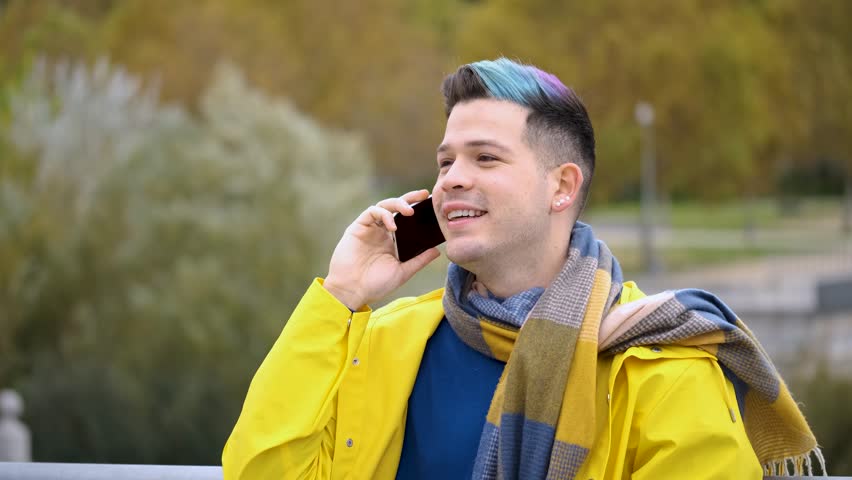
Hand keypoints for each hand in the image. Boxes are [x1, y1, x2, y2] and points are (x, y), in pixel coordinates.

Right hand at [323, 189, 440, 309]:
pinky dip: (383, 214)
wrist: (352, 292)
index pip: (406, 218)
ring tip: (409, 211)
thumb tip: (437, 251)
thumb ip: (419, 261)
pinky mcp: (357, 228)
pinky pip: (371, 213)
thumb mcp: (402, 272)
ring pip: (384, 205)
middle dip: (410, 198)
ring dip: (397, 204)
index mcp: (393, 240)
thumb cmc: (376, 285)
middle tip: (423, 195)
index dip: (418, 208)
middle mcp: (381, 231)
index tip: (431, 202)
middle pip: (396, 207)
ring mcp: (369, 228)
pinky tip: (392, 226)